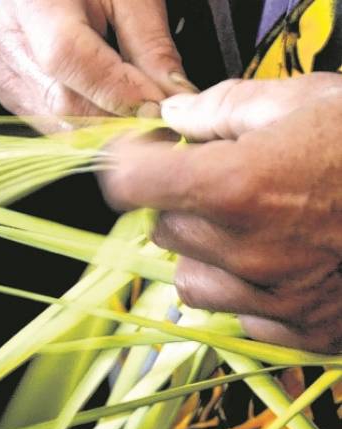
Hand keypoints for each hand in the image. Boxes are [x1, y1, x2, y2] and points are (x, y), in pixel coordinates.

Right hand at [0, 0, 196, 130]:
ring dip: (105, 128)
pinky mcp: (7, 89)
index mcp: (32, 0)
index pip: (67, 57)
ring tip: (137, 115)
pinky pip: (50, 123)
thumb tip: (174, 98)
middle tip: (160, 121)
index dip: (116, 90)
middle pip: (63, 101)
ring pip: (58, 122)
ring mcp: (1, 68)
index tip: (157, 106)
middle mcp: (5, 37)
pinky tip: (108, 110)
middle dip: (118, 119)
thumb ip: (151, 44)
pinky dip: (86, 124)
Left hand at [101, 73, 341, 352]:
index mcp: (239, 185)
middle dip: (175, 204)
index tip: (136, 157)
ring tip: (240, 226)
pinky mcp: (305, 327)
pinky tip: (274, 261)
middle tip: (208, 183)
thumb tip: (174, 114)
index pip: (132, 183)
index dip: (126, 164)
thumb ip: (223, 107)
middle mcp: (250, 249)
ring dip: (201, 251)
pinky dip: (240, 287)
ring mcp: (278, 296)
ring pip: (189, 279)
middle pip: (162, 231)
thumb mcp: (303, 100)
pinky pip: (237, 313)